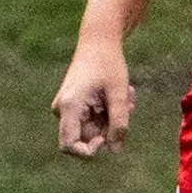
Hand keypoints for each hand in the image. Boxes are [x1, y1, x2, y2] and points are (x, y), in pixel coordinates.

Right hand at [53, 34, 134, 158]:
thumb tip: (116, 151)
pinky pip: (94, 120)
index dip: (89, 152)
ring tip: (127, 95)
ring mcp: (68, 108)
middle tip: (128, 108)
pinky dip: (109, 113)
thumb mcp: (119, 94)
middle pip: (87, 138)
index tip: (106, 140)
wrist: (99, 41)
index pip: (69, 146)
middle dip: (110, 129)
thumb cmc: (108, 63)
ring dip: (113, 118)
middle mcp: (63, 110)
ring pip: (94, 129)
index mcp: (69, 106)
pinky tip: (120, 95)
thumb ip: (119, 123)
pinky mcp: (75, 106)